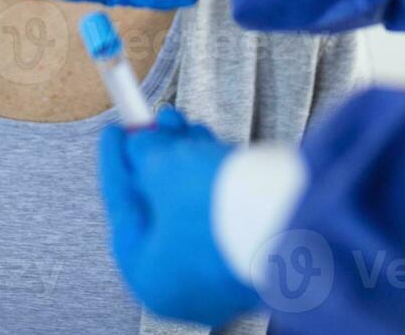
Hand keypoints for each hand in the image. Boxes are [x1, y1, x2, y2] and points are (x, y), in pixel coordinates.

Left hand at [98, 107, 258, 326]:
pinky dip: (212, 175)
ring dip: (184, 158)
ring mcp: (221, 272)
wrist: (290, 219)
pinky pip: (222, 210)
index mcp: (149, 277)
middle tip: (151, 120)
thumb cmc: (211, 207)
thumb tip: (139, 144)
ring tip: (180, 121)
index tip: (114, 131)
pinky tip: (207, 143)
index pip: (123, 210)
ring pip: (193, 205)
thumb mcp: (163, 169)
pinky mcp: (254, 253)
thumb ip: (143, 153)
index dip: (116, 164)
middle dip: (157, 156)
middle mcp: (185, 285)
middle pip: (161, 208)